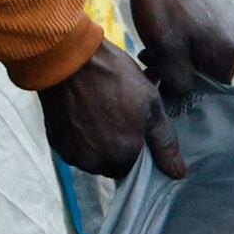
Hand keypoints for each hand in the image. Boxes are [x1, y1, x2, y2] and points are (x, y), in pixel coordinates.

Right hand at [41, 38, 173, 181]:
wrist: (69, 59)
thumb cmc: (115, 78)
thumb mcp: (151, 105)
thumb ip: (164, 142)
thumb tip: (177, 173)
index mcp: (123, 155)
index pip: (137, 168)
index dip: (139, 147)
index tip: (138, 126)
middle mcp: (97, 163)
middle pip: (115, 164)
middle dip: (120, 145)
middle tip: (120, 115)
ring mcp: (74, 154)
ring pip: (94, 157)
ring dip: (101, 142)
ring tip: (102, 112)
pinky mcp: (57, 143)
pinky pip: (76, 148)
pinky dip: (82, 137)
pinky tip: (85, 113)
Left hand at [108, 0, 233, 100]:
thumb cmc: (161, 6)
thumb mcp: (166, 51)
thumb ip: (179, 83)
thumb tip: (184, 96)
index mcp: (230, 49)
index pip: (212, 88)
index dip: (184, 87)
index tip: (160, 76)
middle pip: (210, 70)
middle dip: (180, 70)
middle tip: (151, 60)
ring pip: (205, 54)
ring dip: (179, 56)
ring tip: (153, 47)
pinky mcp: (225, 10)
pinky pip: (207, 36)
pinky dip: (185, 40)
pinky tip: (164, 32)